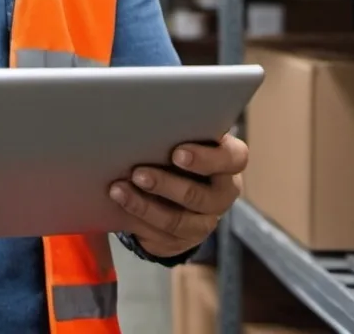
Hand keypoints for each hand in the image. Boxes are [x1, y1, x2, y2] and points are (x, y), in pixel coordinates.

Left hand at [109, 134, 248, 258]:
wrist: (170, 185)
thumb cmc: (173, 146)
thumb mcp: (179, 134)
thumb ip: (174, 127)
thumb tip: (141, 113)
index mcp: (228, 160)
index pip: (234, 158)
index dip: (207, 158)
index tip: (177, 153)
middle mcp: (222, 193)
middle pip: (203, 196)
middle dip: (166, 185)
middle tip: (138, 172)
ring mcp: (205, 220)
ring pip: (179, 220)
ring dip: (145, 205)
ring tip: (119, 189)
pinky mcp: (184, 239)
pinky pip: (162, 235)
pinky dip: (137, 216)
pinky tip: (120, 201)